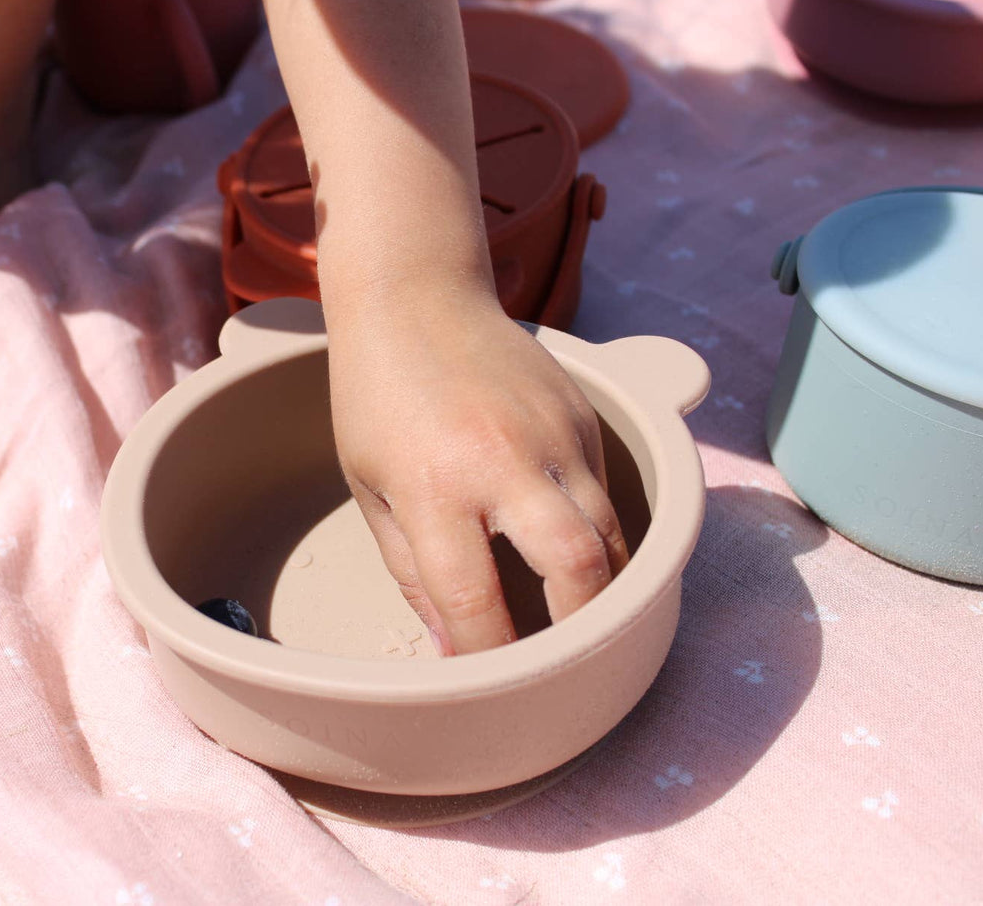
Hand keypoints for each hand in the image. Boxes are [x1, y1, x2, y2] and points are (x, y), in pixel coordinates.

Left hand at [327, 291, 629, 655]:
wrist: (416, 296)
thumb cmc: (376, 397)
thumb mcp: (371, 489)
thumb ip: (415, 572)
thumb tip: (453, 646)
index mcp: (435, 484)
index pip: (475, 599)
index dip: (488, 658)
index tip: (490, 686)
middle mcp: (505, 460)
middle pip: (578, 567)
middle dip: (580, 632)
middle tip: (563, 661)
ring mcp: (554, 434)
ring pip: (611, 535)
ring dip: (603, 591)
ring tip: (578, 622)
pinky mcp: (581, 417)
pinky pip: (608, 495)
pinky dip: (601, 538)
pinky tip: (578, 558)